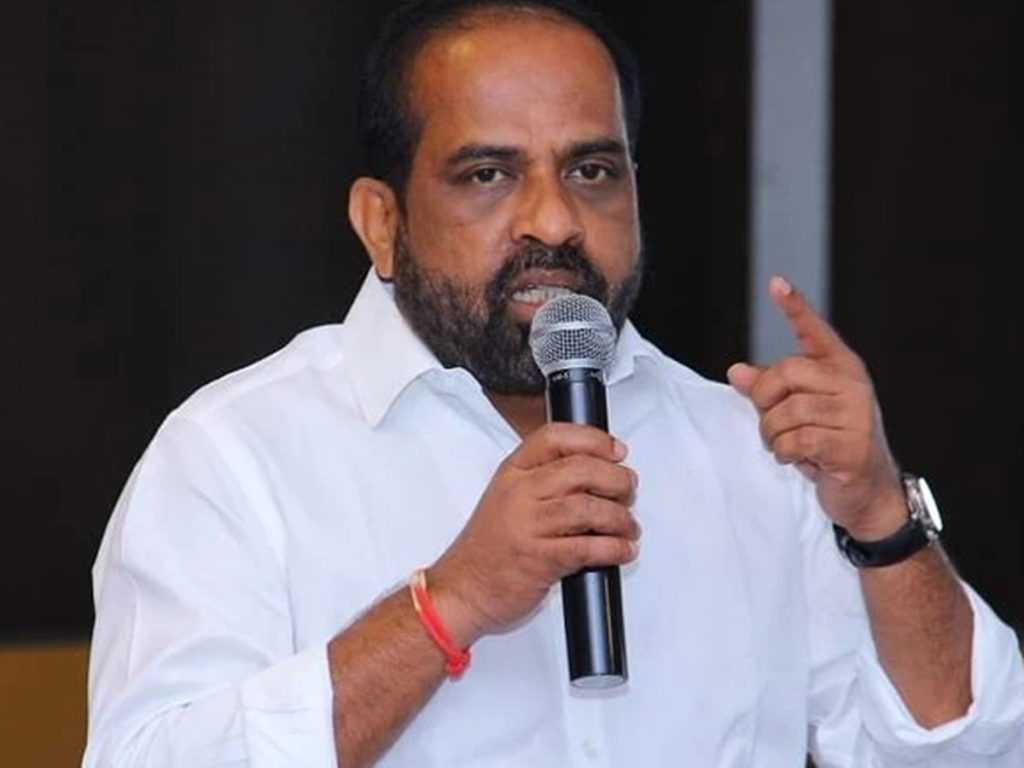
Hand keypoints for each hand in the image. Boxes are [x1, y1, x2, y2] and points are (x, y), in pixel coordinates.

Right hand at [428, 422, 639, 645]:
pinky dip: (615, 548)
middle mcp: (519, 493)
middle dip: (617, 479)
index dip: (594, 439)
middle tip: (628, 491)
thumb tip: (598, 471)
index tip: (617, 451)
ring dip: (621, 517)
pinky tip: (622, 549)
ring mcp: (528, 526)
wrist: (461, 589)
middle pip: (581, 469)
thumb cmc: (489, 547)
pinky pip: (588, 547)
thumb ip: (544, 480)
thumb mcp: (507, 498)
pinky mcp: (540, 559)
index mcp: (512, 472)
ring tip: (628, 527)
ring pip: (589, 508)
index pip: (555, 437)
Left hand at [727, 276, 904, 539]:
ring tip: (786, 445)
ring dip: (773, 434)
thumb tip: (736, 371)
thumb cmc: (829, 445)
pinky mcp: (851, 446)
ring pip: (786, 411)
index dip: (794, 307)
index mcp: (840, 368)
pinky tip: (798, 459)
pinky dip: (785, 453)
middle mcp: (851, 384)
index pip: (814, 331)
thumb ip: (769, 391)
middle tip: (769, 421)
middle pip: (786, 372)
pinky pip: (796, 440)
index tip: (776, 283)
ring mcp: (855, 414)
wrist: (868, 493)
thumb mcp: (796, 413)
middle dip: (765, 400)